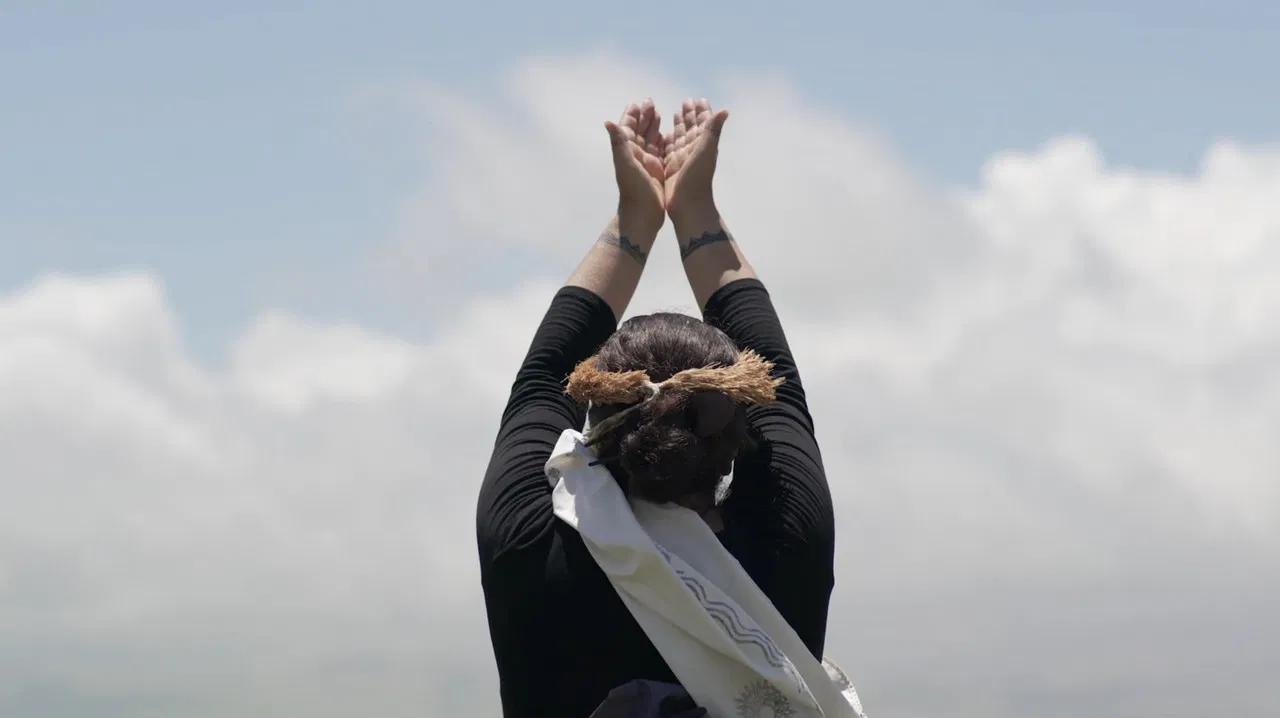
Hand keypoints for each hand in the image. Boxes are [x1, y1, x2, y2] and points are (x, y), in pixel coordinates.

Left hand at [605, 99, 665, 229]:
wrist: (643, 215)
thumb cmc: (634, 190)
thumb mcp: (626, 164)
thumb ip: (619, 143)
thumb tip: (608, 122)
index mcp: (628, 151)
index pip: (628, 128)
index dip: (632, 116)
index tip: (638, 103)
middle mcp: (636, 155)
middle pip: (639, 131)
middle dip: (644, 117)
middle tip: (650, 102)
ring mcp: (646, 163)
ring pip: (649, 139)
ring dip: (652, 126)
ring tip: (659, 113)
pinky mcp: (657, 171)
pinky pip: (659, 151)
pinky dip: (662, 140)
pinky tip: (667, 134)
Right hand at [662, 98, 729, 217]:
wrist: (688, 206)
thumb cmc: (697, 179)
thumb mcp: (705, 151)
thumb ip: (712, 130)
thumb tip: (724, 111)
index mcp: (702, 145)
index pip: (703, 123)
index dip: (702, 112)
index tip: (699, 99)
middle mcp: (693, 151)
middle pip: (692, 128)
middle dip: (690, 115)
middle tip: (687, 101)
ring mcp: (682, 159)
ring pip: (680, 137)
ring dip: (680, 125)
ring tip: (677, 112)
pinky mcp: (671, 168)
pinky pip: (669, 150)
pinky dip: (668, 140)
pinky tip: (664, 134)